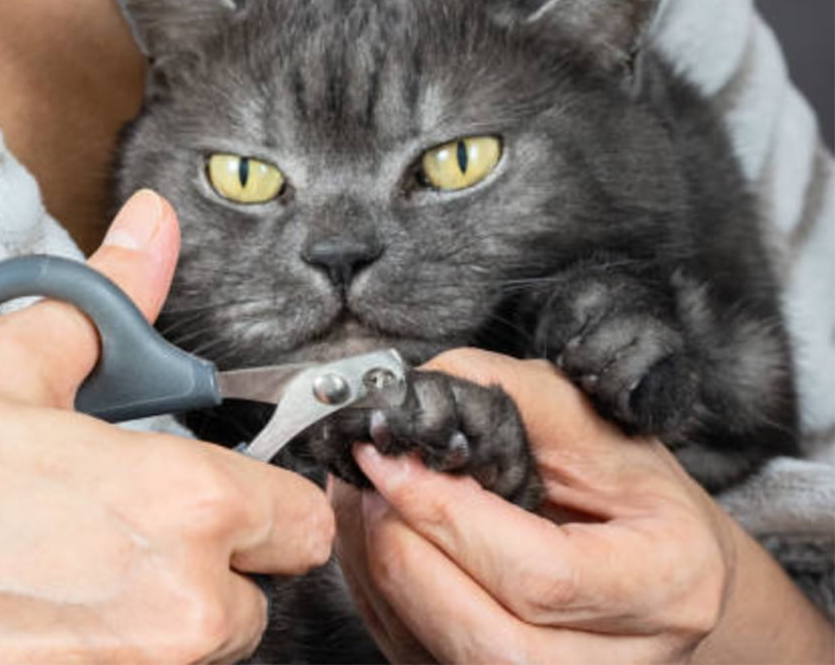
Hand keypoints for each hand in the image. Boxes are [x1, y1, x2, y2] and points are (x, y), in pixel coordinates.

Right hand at [0, 190, 333, 664]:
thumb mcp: (8, 361)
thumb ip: (109, 298)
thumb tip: (151, 228)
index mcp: (184, 502)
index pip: (304, 517)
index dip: (266, 495)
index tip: (222, 486)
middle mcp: (183, 602)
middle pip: (264, 584)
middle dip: (219, 554)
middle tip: (135, 520)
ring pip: (209, 637)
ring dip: (170, 604)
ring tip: (83, 563)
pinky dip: (123, 643)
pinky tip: (56, 608)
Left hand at [331, 348, 831, 663]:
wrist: (660, 562)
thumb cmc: (629, 490)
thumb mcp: (592, 424)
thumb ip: (512, 398)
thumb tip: (420, 392)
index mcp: (666, 585)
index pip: (539, 575)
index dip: (447, 516)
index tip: (390, 458)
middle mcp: (619, 660)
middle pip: (487, 641)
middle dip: (403, 550)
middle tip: (367, 478)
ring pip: (441, 656)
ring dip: (377, 571)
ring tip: (365, 498)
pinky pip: (414, 654)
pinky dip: (377, 592)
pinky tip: (374, 533)